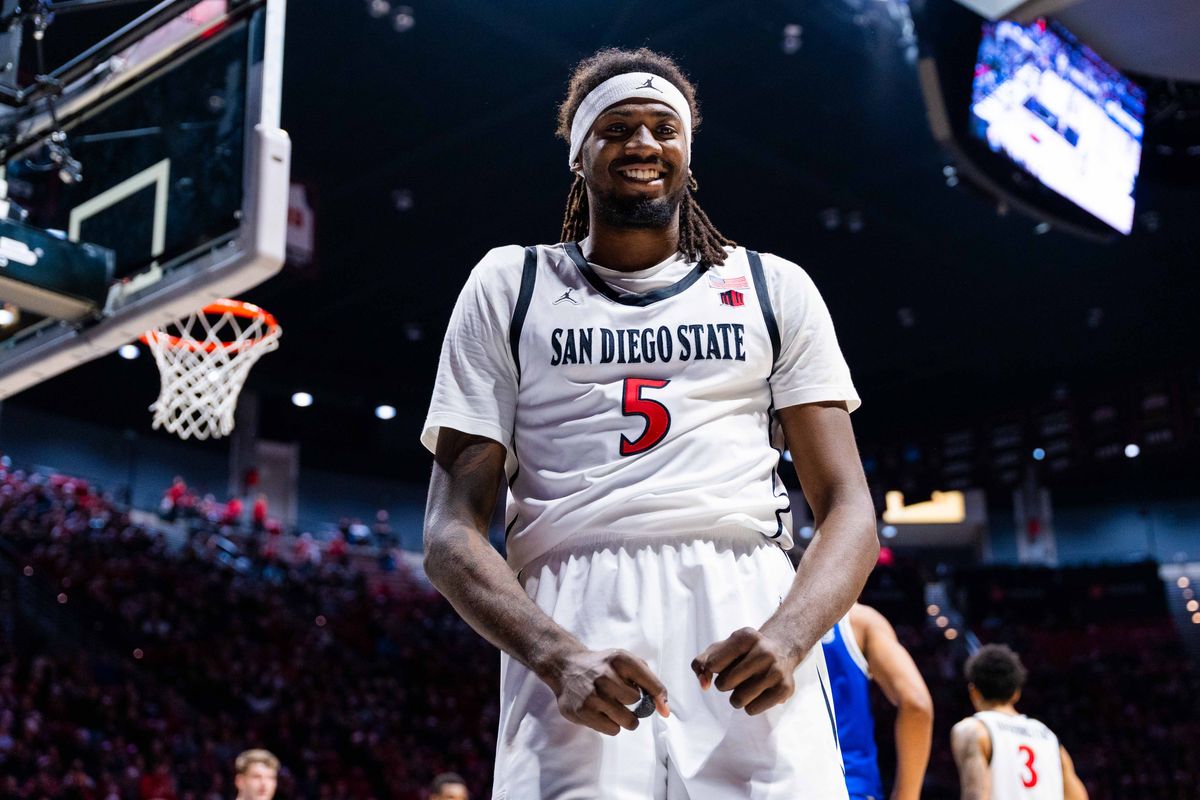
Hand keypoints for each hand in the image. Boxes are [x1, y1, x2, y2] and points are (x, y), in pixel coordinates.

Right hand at [544, 647, 669, 734]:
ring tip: (615, 709)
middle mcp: (604, 675)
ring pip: (626, 720)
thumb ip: (649, 681)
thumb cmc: (603, 666)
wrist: (566, 666)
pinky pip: (611, 729)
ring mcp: (591, 694)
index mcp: (619, 659)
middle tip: (623, 699)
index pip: (649, 682)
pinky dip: (612, 725)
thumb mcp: (626, 662)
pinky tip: (603, 713)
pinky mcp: (581, 711)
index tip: (663, 709)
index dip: (659, 697)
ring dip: (625, 718)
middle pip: (636, 702)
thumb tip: (665, 710)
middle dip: (634, 705)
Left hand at [691, 627, 799, 714]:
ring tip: (747, 686)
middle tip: (737, 676)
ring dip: (737, 697)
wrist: (782, 651)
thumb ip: (702, 663)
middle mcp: (764, 651)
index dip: (713, 669)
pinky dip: (750, 706)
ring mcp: (776, 670)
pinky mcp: (785, 689)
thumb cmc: (743, 652)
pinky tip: (759, 693)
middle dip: (724, 684)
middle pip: (723, 684)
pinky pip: (752, 710)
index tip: (722, 664)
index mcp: (746, 636)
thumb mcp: (721, 649)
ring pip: (738, 700)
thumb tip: (703, 684)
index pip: (713, 665)